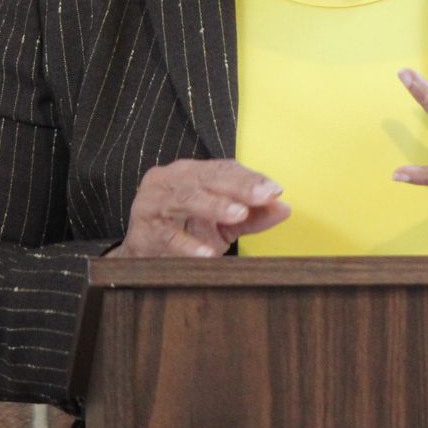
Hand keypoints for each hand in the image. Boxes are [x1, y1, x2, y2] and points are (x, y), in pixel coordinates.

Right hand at [109, 159, 289, 257]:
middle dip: (237, 187)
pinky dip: (188, 245)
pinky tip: (207, 253)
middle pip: (206, 179)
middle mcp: (170, 180)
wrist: (143, 257)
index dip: (249, 178)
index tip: (275, 190)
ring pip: (185, 198)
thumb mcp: (223, 223)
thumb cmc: (185, 231)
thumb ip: (253, 215)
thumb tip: (284, 208)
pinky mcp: (142, 232)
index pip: (223, 169)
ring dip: (213, 206)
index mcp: (190, 173)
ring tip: (238, 214)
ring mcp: (152, 203)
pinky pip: (167, 236)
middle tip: (263, 197)